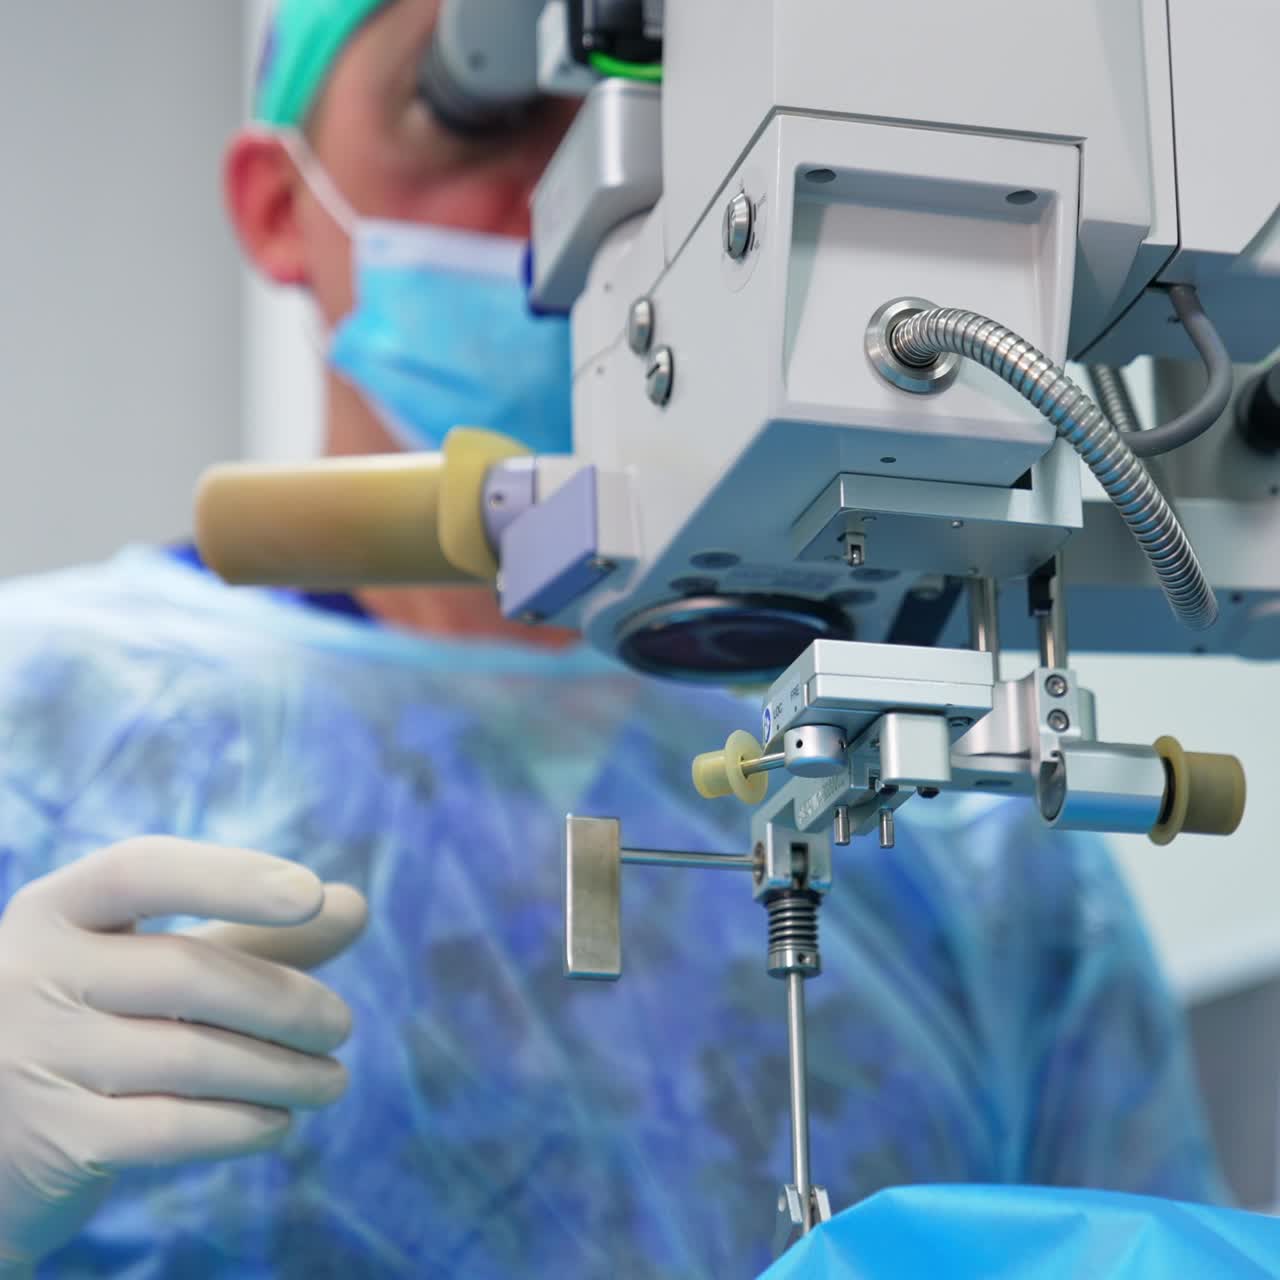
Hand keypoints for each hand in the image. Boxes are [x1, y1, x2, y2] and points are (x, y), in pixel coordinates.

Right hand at [0, 838, 367, 1272]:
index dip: (230, 878)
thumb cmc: (101, 1020)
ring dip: (283, 1072)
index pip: (142, 870)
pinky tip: (278, 1122)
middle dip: (285, 1001)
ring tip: (333, 1081)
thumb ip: (257, 934)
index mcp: (57, 908)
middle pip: (188, 973)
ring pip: (190, 1058)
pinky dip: (240, 1126)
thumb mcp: (161, 962)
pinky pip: (171, 1128)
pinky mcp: (51, 1140)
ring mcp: (34, 1058)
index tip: (310, 895)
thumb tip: (356, 905)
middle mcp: (30, 973)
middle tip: (343, 1025)